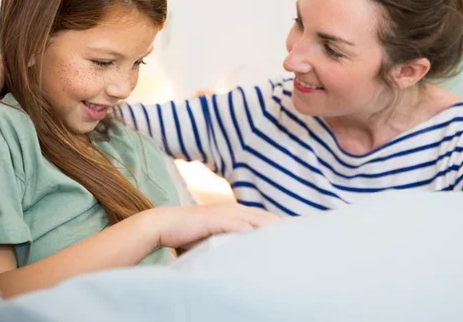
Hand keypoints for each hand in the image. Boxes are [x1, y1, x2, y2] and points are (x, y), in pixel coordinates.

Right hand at [139, 203, 279, 248]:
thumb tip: (241, 253)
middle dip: (282, 228)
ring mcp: (226, 213)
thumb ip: (227, 240)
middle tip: (299, 241)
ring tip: (287, 243)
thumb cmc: (186, 234)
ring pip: (257, 220)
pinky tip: (264, 242)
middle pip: (266, 217)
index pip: (263, 217)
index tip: (293, 237)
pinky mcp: (216, 220)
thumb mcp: (212, 236)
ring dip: (272, 230)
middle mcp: (233, 209)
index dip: (278, 226)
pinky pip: (240, 226)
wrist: (163, 224)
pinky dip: (253, 233)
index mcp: (235, 211)